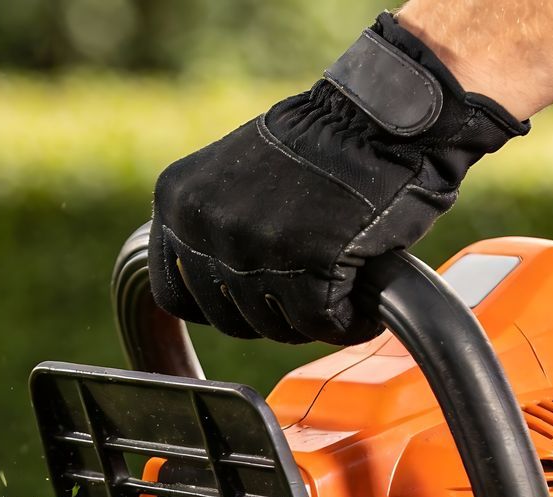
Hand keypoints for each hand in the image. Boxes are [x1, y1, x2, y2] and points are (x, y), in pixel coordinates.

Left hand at [149, 13, 524, 344]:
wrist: (381, 114)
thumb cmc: (321, 146)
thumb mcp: (234, 176)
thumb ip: (212, 226)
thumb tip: (210, 290)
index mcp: (177, 202)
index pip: (172, 293)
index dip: (218, 305)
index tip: (251, 296)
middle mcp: (205, 226)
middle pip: (227, 317)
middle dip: (271, 313)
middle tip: (308, 289)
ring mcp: (255, 246)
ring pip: (275, 326)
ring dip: (311, 320)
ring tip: (339, 288)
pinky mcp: (309, 264)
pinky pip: (322, 324)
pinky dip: (348, 322)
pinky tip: (361, 303)